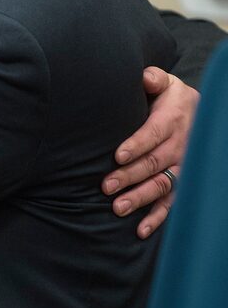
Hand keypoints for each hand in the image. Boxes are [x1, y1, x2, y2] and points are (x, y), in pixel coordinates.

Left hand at [102, 67, 198, 238]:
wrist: (201, 114)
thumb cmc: (172, 99)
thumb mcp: (166, 84)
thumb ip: (154, 79)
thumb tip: (144, 76)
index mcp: (173, 120)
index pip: (153, 134)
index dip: (136, 145)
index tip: (118, 156)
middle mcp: (179, 146)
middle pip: (153, 164)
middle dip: (129, 176)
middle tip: (105, 186)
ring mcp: (181, 168)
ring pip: (161, 186)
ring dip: (140, 198)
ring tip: (118, 208)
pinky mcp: (181, 183)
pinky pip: (171, 203)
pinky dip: (157, 218)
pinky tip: (140, 231)